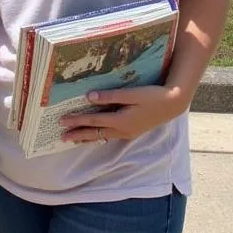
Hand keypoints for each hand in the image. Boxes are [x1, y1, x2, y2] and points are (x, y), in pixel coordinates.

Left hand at [60, 85, 187, 144]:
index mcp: (121, 121)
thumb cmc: (151, 96)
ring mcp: (127, 133)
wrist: (171, 105)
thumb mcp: (131, 93)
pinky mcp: (131, 131)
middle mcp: (122, 130)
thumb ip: (110, 96)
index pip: (93, 121)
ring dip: (87, 138)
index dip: (77, 121)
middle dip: (78, 134)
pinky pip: (110, 136)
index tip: (62, 121)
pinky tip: (95, 135)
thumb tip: (89, 97)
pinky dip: (98, 136)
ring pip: (102, 137)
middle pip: (95, 133)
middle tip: (61, 136)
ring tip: (73, 139)